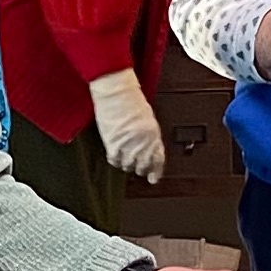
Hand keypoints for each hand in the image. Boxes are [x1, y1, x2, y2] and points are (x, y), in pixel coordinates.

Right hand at [87, 67, 166, 185]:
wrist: (116, 91)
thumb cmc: (131, 100)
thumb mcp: (148, 119)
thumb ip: (150, 136)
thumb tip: (151, 150)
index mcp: (154, 135)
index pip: (157, 160)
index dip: (155, 172)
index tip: (153, 178)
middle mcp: (142, 141)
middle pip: (142, 166)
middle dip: (141, 169)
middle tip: (138, 168)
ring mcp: (127, 143)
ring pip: (128, 166)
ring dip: (128, 165)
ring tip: (126, 159)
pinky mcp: (112, 143)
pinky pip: (114, 160)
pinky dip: (116, 160)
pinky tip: (116, 155)